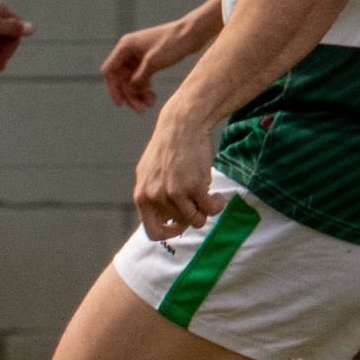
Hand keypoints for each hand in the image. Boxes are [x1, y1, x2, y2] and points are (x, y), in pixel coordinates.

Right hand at [103, 20, 201, 112]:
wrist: (193, 33)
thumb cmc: (173, 43)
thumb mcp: (152, 63)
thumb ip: (137, 79)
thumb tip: (127, 92)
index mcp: (125, 46)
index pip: (110, 71)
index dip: (113, 88)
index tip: (121, 104)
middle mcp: (129, 50)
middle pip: (121, 78)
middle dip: (130, 94)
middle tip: (140, 110)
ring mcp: (138, 55)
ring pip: (132, 80)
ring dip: (138, 94)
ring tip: (149, 105)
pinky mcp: (148, 60)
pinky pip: (141, 78)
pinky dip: (145, 88)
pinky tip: (152, 98)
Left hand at [134, 110, 223, 240]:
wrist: (181, 126)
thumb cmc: (167, 148)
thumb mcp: (148, 174)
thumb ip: (152, 197)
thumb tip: (163, 220)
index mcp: (142, 197)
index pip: (153, 232)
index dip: (169, 234)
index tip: (180, 227)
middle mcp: (155, 198)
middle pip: (180, 224)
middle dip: (192, 216)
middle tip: (198, 203)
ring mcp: (174, 193)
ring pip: (196, 219)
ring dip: (206, 212)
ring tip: (210, 199)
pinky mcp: (193, 187)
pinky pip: (209, 209)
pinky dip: (216, 205)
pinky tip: (217, 196)